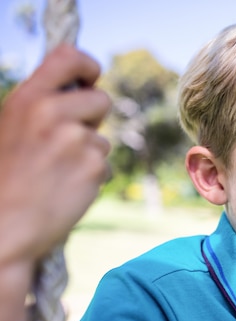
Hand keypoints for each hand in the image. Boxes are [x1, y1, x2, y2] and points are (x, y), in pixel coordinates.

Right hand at [0, 45, 110, 268]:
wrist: (3, 227)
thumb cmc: (5, 180)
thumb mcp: (11, 129)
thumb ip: (41, 108)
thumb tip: (79, 92)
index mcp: (27, 99)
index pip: (68, 57)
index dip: (87, 65)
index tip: (90, 77)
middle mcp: (52, 113)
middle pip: (101, 100)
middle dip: (92, 120)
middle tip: (66, 142)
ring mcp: (76, 139)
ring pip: (102, 138)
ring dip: (88, 154)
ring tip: (56, 173)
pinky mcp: (94, 165)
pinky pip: (104, 164)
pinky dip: (91, 177)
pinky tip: (65, 189)